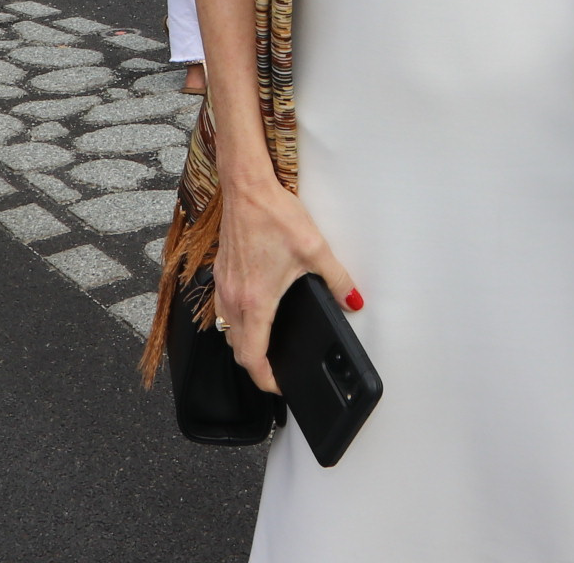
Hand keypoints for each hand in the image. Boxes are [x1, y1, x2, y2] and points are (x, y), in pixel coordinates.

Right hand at [213, 174, 357, 393]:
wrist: (247, 188)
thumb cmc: (274, 215)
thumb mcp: (315, 249)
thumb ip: (337, 280)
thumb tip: (353, 300)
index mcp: (256, 301)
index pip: (253, 357)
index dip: (265, 380)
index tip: (279, 385)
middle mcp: (234, 298)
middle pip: (237, 350)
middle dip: (256, 365)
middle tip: (277, 368)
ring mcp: (223, 286)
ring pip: (227, 330)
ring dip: (245, 343)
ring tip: (267, 343)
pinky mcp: (221, 273)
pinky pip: (223, 310)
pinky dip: (237, 321)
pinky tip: (255, 308)